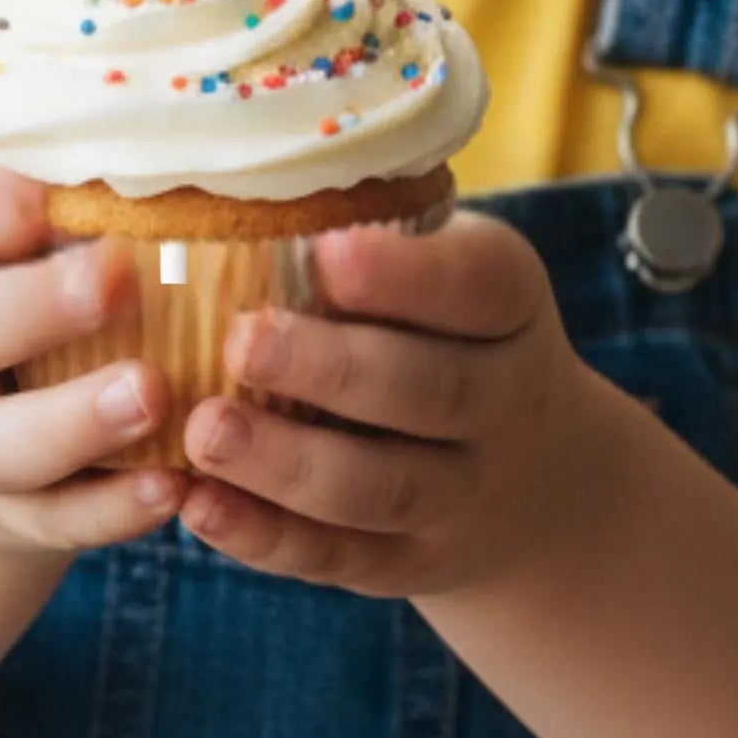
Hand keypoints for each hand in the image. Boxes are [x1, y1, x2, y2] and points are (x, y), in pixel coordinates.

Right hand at [0, 153, 177, 558]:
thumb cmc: (22, 276)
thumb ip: (69, 175)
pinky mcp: (8, 518)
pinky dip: (112, 510)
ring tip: (155, 392)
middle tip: (118, 281)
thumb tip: (178, 98)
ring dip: (76, 423)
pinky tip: (173, 486)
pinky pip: (54, 522)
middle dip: (27, 311)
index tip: (45, 194)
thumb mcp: (19, 224)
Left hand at [179, 212, 605, 597]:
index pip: (477, 286)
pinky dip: (266, 537)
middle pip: (428, 390)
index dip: (405, 274)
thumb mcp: (451, 263)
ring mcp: (463, 493)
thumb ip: (375, 227)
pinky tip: (199, 505)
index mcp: (510, 303)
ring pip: (381, 487)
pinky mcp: (413, 561)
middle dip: (331, 367)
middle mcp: (505, 402)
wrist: (538, 472)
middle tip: (243, 338)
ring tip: (203, 429)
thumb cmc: (447, 326)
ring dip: (287, 463)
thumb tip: (238, 176)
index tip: (325, 251)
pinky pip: (340, 557)